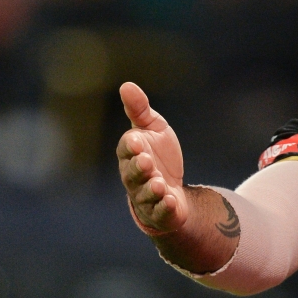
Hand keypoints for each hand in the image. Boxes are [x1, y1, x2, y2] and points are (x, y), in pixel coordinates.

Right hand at [116, 82, 187, 233]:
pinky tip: (171, 201)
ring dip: (151, 190)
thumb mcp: (153, 129)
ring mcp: (146, 196)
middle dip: (138, 168)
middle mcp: (134, 177)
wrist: (171, 188)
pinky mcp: (161, 212)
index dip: (131, 146)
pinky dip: (164, 207)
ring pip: (144, 195)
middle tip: (146, 161)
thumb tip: (126, 85)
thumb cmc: (158, 156)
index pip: (127, 149)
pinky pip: (160, 212)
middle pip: (132, 173)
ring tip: (159, 185)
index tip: (137, 140)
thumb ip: (139, 110)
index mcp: (131, 155)